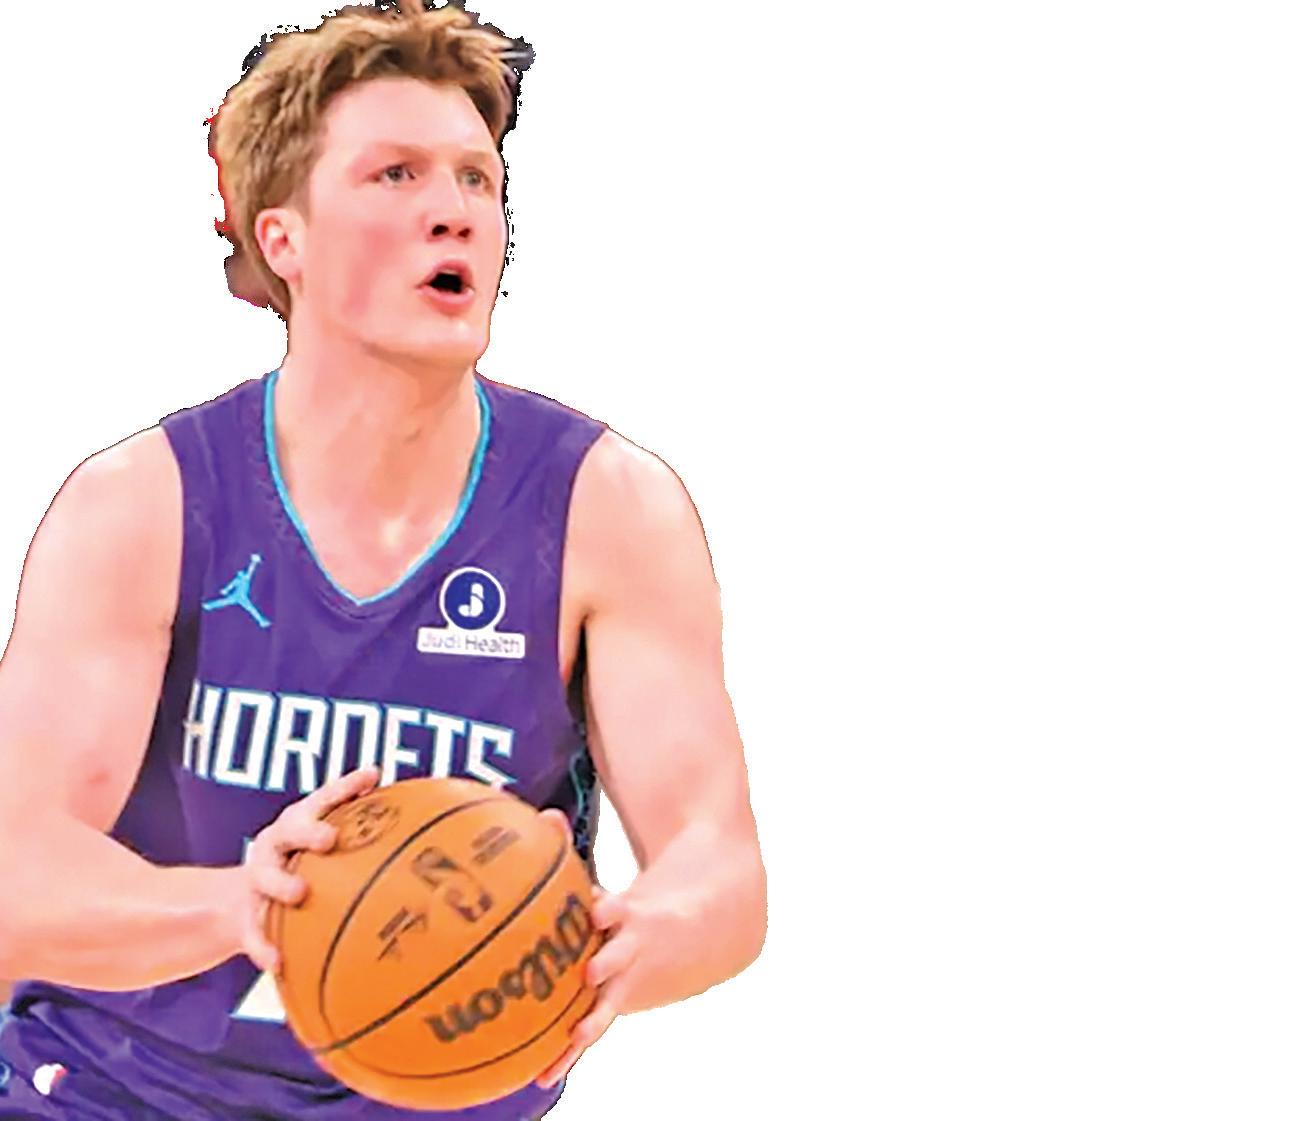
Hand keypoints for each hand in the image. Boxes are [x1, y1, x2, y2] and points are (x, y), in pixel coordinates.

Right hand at [236, 766, 380, 974]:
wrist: (236, 904)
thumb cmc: (301, 869)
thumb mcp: (321, 852)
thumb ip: (363, 843)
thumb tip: (430, 840)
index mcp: (300, 823)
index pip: (325, 798)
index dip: (348, 786)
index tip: (373, 775)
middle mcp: (276, 844)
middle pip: (291, 830)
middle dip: (310, 831)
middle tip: (329, 838)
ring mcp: (257, 878)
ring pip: (266, 877)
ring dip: (282, 882)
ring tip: (301, 892)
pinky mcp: (245, 915)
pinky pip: (253, 933)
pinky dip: (264, 947)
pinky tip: (277, 963)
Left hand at [533, 808, 636, 1088]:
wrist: (709, 933)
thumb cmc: (641, 902)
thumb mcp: (613, 876)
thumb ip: (569, 848)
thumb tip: (542, 815)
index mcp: (631, 913)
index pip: (619, 910)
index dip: (609, 911)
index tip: (600, 909)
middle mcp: (632, 949)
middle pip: (616, 957)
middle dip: (604, 963)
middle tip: (588, 971)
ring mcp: (629, 980)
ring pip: (608, 1001)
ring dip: (591, 1016)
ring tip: (573, 1032)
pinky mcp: (623, 1001)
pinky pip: (595, 1026)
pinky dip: (572, 1048)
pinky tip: (545, 1073)